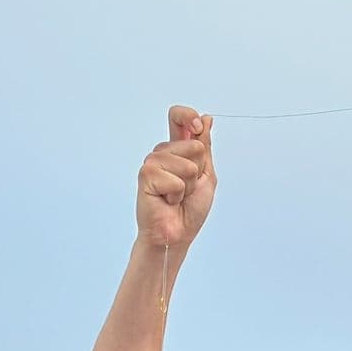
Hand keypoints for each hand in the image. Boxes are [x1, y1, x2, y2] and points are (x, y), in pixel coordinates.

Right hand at [135, 105, 216, 250]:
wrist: (177, 233)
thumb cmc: (190, 209)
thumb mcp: (206, 174)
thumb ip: (204, 147)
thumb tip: (205, 119)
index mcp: (177, 149)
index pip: (178, 117)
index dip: (188, 116)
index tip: (197, 127)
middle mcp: (163, 154)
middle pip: (193, 144)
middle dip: (198, 171)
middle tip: (186, 189)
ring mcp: (152, 163)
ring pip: (186, 163)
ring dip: (187, 186)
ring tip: (176, 197)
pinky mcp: (145, 175)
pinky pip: (173, 179)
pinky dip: (176, 194)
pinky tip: (166, 201)